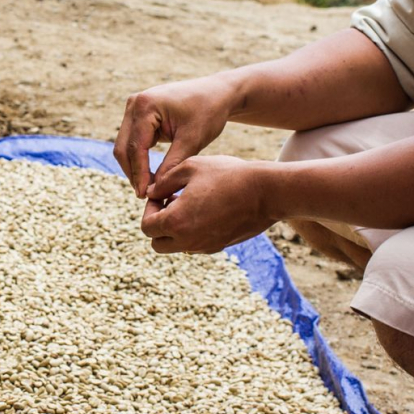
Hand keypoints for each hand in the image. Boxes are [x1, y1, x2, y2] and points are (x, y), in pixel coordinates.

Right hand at [114, 75, 235, 197]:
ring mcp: (134, 108)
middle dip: (133, 172)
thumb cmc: (208, 112)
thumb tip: (155, 189)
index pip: (136, 147)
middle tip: (145, 195)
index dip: (139, 174)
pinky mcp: (139, 114)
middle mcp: (134, 103)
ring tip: (148, 188)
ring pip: (125, 146)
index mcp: (145, 105)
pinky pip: (133, 141)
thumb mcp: (192, 140)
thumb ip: (172, 164)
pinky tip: (150, 176)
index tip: (145, 195)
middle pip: (124, 147)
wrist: (217, 93)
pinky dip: (139, 159)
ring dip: (134, 167)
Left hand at [140, 155, 275, 253]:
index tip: (162, 193)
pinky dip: (192, 231)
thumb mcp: (189, 168)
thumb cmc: (227, 174)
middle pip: (158, 244)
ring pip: (177, 246)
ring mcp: (206, 246)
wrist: (267, 191)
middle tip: (170, 202)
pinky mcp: (220, 246)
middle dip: (158, 224)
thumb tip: (151, 193)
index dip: (149, 208)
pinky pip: (196, 244)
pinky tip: (206, 209)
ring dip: (175, 229)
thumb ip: (163, 182)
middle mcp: (189, 241)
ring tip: (189, 203)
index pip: (146, 227)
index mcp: (176, 222)